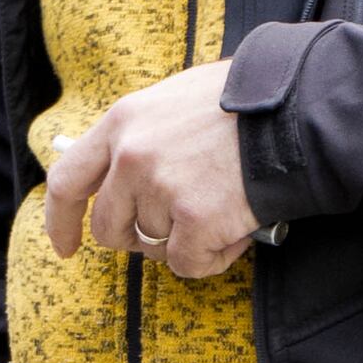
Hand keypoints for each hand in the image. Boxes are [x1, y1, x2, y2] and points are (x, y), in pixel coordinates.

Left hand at [44, 62, 257, 277]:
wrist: (301, 109)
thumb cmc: (247, 103)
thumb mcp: (178, 99)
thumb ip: (143, 134)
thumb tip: (120, 174)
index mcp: (123, 121)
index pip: (67, 180)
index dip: (61, 220)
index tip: (66, 246)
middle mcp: (132, 156)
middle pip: (110, 227)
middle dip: (138, 238)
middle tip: (176, 228)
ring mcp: (161, 188)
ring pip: (154, 247)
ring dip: (187, 241)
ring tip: (222, 211)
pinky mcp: (195, 218)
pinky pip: (189, 263)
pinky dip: (214, 257)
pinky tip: (237, 231)